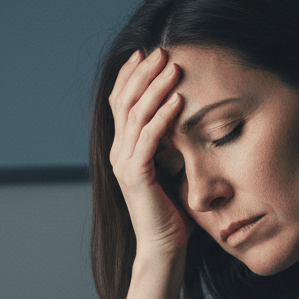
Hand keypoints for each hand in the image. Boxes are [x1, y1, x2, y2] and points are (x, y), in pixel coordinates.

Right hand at [108, 47, 190, 260]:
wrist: (163, 248)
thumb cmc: (172, 212)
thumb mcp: (169, 169)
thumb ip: (167, 144)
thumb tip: (181, 118)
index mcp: (122, 149)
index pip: (120, 104)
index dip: (130, 76)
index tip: (145, 53)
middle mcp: (117, 153)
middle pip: (125, 102)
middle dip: (143, 74)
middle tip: (162, 51)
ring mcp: (124, 164)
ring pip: (135, 116)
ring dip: (155, 89)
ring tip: (172, 68)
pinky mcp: (135, 177)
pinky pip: (148, 140)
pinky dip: (162, 117)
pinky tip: (177, 101)